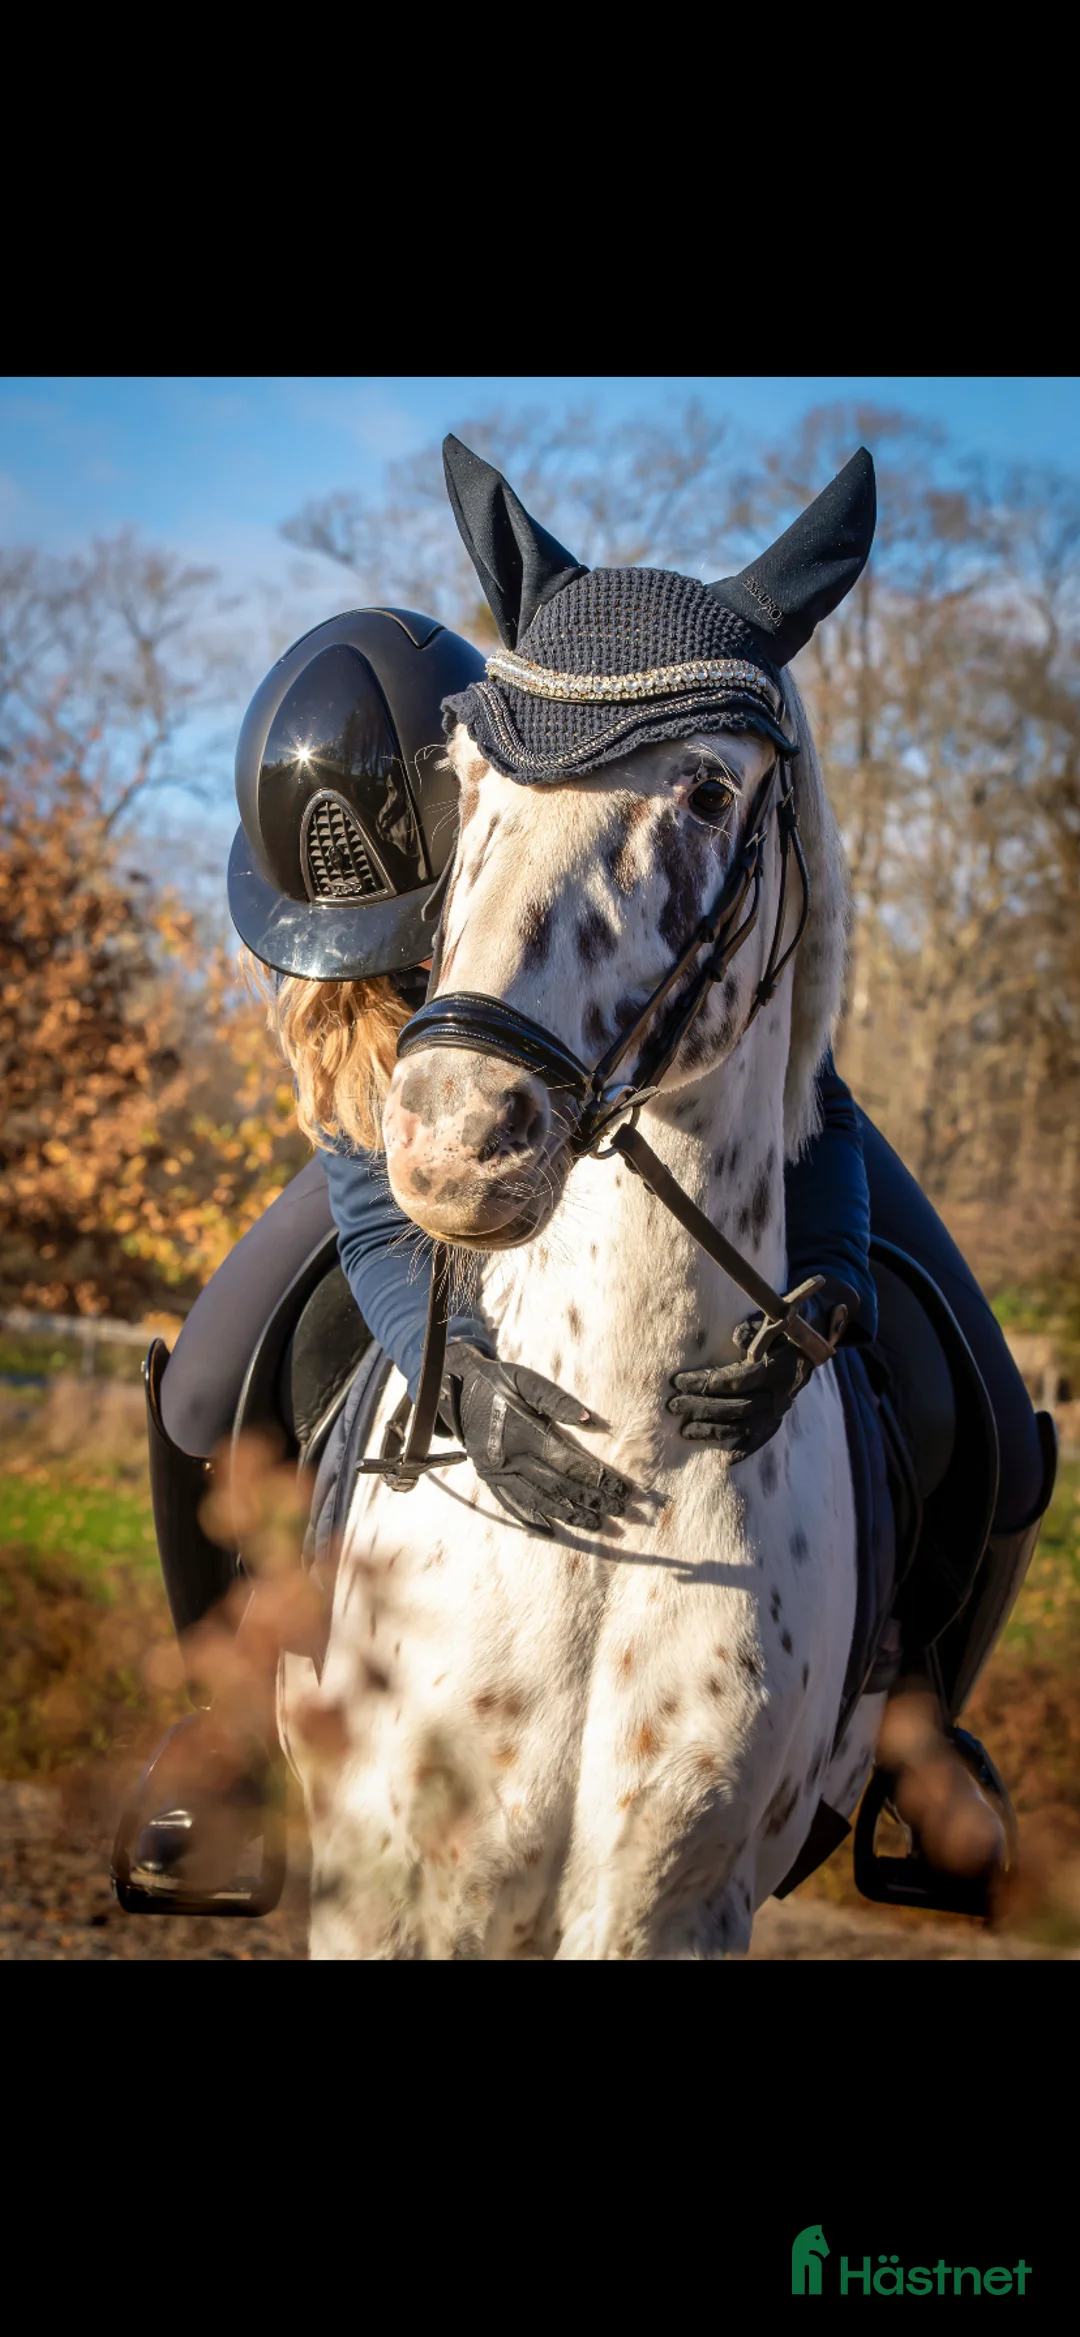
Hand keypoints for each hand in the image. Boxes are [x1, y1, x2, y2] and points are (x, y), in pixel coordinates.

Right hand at [442, 1341, 630, 1531]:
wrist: (455, 1390)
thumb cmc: (498, 1382)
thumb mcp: (525, 1379)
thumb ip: (555, 1399)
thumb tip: (590, 1420)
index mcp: (521, 1432)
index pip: (567, 1461)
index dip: (596, 1477)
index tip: (621, 1488)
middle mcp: (508, 1457)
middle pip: (558, 1485)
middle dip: (592, 1500)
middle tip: (620, 1510)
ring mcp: (497, 1472)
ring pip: (538, 1500)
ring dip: (569, 1515)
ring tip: (596, 1525)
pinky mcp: (489, 1478)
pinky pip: (512, 1504)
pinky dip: (533, 1519)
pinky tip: (552, 1531)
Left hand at [667, 1277, 857, 1462]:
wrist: (810, 1351)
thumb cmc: (781, 1335)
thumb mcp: (770, 1325)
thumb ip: (753, 1332)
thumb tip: (737, 1337)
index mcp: (773, 1370)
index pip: (734, 1381)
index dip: (704, 1383)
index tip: (678, 1382)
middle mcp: (776, 1395)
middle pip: (735, 1408)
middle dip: (701, 1408)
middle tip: (674, 1406)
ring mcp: (777, 1412)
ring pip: (742, 1427)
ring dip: (712, 1430)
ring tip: (686, 1431)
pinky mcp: (777, 1423)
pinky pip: (760, 1441)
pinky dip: (743, 1450)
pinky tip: (724, 1458)